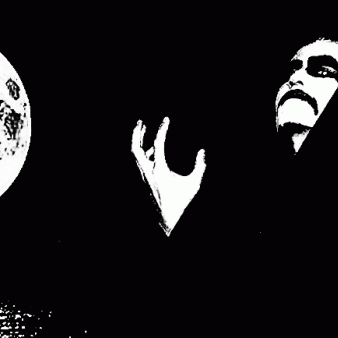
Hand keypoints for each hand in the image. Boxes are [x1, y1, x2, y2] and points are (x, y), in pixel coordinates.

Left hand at [131, 117, 205, 235]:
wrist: (168, 219)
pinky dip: (142, 153)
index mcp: (160, 170)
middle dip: (136, 133)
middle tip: (140, 121)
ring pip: (135, 155)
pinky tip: (151, 150)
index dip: (162, 129)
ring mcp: (143, 177)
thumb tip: (202, 150)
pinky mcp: (143, 181)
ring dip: (138, 142)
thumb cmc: (182, 202)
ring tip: (143, 130)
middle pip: (135, 148)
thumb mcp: (194, 183)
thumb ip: (200, 166)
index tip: (166, 118)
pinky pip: (139, 162)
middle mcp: (148, 172)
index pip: (158, 143)